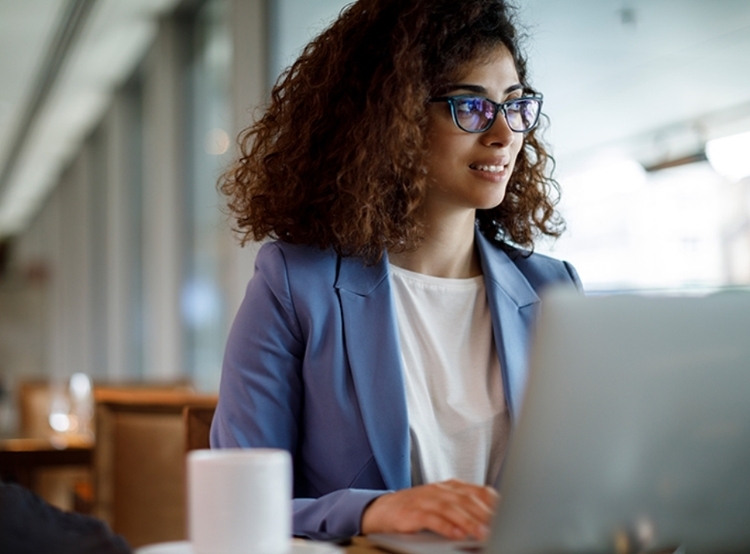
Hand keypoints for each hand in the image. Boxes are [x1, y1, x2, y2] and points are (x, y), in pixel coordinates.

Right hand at [360, 479, 497, 539]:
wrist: (382, 509)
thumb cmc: (418, 509)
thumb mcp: (443, 503)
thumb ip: (465, 507)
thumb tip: (493, 519)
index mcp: (450, 486)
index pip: (476, 491)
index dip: (492, 502)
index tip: (508, 513)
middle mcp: (439, 490)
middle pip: (466, 500)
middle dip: (484, 514)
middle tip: (500, 527)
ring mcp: (425, 499)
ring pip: (451, 508)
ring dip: (468, 522)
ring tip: (482, 534)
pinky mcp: (412, 512)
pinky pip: (431, 519)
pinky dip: (445, 526)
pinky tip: (456, 535)